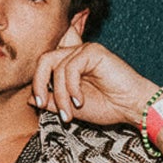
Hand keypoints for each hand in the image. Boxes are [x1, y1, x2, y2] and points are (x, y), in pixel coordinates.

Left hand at [28, 40, 160, 129]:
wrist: (132, 108)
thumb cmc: (107, 107)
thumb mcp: (70, 107)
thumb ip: (51, 101)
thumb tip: (29, 98)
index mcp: (69, 64)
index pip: (44, 62)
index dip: (36, 79)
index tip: (37, 102)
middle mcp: (76, 53)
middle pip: (44, 59)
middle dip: (39, 84)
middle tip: (42, 104)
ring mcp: (85, 50)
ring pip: (57, 67)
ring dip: (60, 94)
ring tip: (69, 112)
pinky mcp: (94, 51)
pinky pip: (71, 67)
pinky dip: (71, 87)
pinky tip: (80, 100)